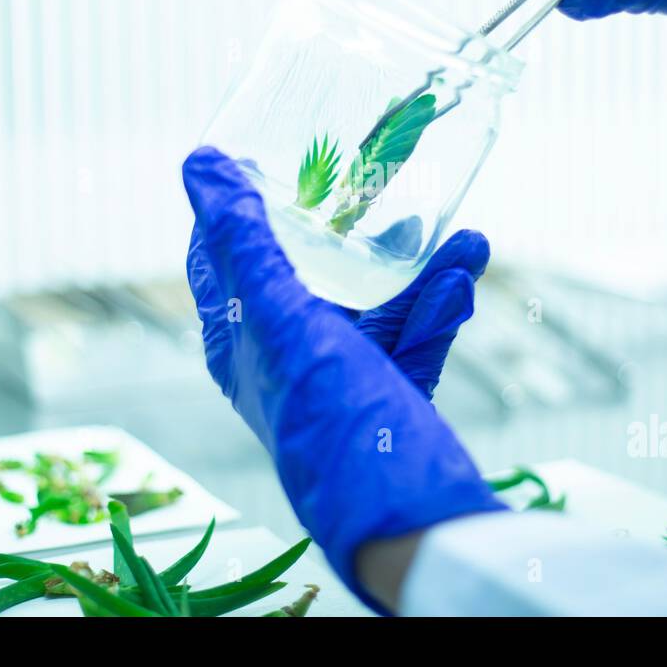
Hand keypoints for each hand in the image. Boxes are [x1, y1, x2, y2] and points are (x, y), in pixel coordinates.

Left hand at [183, 146, 504, 608]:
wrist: (403, 512)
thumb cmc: (327, 414)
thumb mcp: (280, 316)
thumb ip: (243, 241)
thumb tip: (198, 164)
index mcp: (239, 342)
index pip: (219, 258)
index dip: (232, 205)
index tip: (261, 154)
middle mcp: (286, 357)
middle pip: (305, 272)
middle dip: (341, 227)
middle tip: (366, 178)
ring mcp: (343, 375)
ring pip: (376, 299)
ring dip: (415, 265)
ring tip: (452, 234)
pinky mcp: (393, 391)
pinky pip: (418, 331)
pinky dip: (442, 300)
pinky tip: (467, 265)